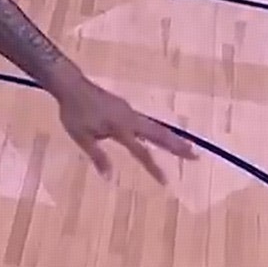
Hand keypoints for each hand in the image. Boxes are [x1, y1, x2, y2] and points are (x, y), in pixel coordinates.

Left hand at [53, 78, 195, 183]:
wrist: (71, 85)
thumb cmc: (74, 113)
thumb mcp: (82, 137)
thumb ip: (98, 156)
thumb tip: (109, 177)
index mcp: (120, 128)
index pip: (140, 151)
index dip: (153, 167)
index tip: (166, 181)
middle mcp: (130, 118)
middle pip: (158, 134)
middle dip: (177, 146)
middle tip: (196, 156)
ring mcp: (130, 111)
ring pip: (155, 127)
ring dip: (171, 137)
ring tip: (187, 147)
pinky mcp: (126, 108)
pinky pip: (147, 122)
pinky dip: (159, 131)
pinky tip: (162, 136)